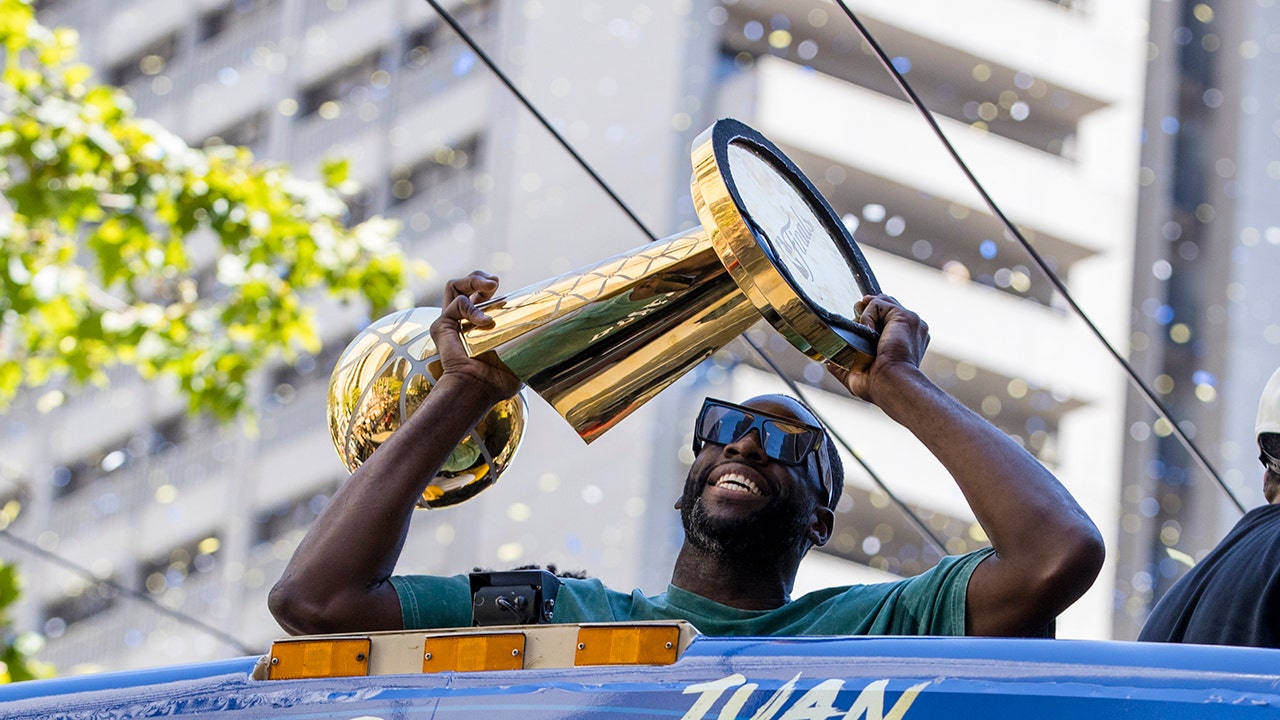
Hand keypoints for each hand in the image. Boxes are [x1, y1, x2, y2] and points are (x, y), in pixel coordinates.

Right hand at [430, 271, 522, 401]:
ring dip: (472, 281)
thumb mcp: (520, 353)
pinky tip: (486, 322)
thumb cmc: (499, 379)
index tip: (499, 284)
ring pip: (453, 286)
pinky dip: (472, 309)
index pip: (480, 295)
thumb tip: (557, 331)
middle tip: (494, 283)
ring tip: (491, 286)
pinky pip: (455, 305)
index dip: (488, 286)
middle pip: (464, 285)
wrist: (479, 388)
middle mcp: (463, 320)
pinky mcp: (442, 325)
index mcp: (479, 325)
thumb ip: (531, 340)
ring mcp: (452, 322)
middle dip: (478, 277)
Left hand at [827, 294, 929, 403]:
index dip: (872, 317)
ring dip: (867, 313)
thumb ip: (845, 366)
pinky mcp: (904, 317)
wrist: (890, 384)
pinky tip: (866, 330)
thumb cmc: (879, 386)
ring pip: (883, 302)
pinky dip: (867, 314)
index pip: (889, 317)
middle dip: (868, 309)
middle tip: (857, 324)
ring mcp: (911, 321)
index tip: (859, 325)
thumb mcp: (859, 375)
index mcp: (908, 340)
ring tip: (862, 331)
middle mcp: (912, 329)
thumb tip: (829, 363)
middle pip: (887, 305)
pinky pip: (879, 304)